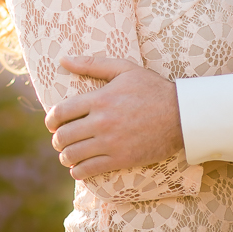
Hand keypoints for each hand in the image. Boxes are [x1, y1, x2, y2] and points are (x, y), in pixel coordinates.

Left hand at [45, 56, 182, 179]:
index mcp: (100, 99)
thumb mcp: (124, 69)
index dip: (50, 119)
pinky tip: (79, 168)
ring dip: (65, 156)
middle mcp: (102, 122)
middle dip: (57, 140)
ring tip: (67, 154)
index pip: (61, 111)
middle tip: (59, 140)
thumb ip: (92, 64)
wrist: (181, 115)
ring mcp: (111, 143)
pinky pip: (89, 170)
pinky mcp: (121, 159)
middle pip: (64, 136)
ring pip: (73, 155)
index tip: (51, 123)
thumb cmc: (152, 89)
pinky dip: (79, 171)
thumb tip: (64, 60)